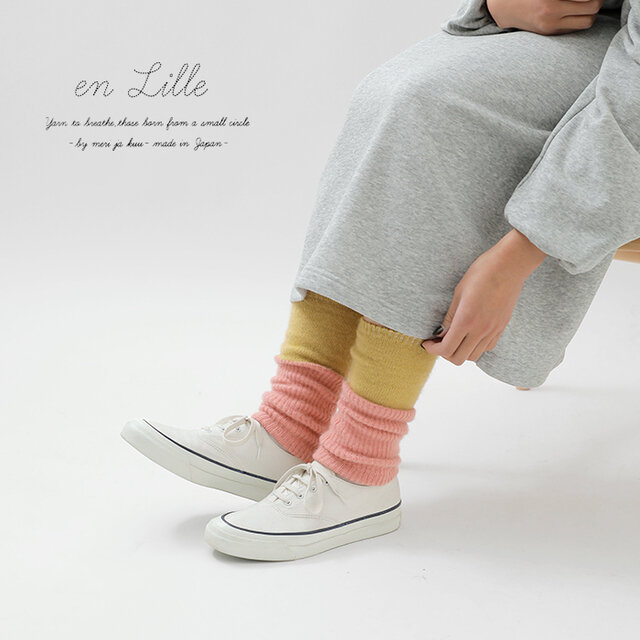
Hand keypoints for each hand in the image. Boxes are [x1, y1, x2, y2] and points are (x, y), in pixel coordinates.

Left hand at [421, 229, 545, 364]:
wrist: (510, 265)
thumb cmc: (482, 273)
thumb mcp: (459, 292)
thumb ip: (449, 316)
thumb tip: (440, 333)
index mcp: (466, 320)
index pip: (446, 348)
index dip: (433, 350)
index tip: (427, 343)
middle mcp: (481, 330)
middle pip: (458, 358)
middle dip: (444, 354)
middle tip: (438, 342)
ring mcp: (493, 330)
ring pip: (473, 356)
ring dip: (460, 352)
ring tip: (453, 339)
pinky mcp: (502, 328)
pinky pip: (487, 348)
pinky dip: (475, 348)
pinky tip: (469, 335)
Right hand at [486, 0, 604, 34]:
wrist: (505, 8)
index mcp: (552, 3)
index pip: (589, 1)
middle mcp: (552, 17)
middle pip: (591, 13)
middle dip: (597, 2)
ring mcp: (551, 28)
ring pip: (586, 23)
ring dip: (590, 13)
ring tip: (586, 3)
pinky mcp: (549, 33)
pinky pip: (573, 28)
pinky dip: (578, 19)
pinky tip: (573, 10)